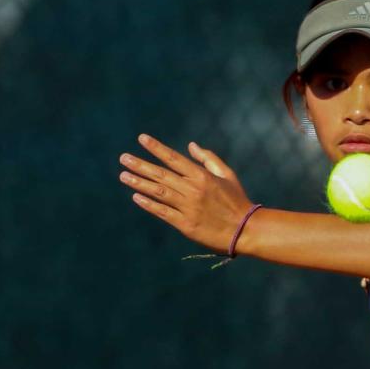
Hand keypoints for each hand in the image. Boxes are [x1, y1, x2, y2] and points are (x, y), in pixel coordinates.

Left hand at [119, 133, 253, 253]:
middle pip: (161, 175)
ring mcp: (188, 207)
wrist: (246, 230)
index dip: (156, 148)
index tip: (142, 139)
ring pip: (159, 192)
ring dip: (139, 183)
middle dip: (141, 165)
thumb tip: (191, 145)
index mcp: (202, 176)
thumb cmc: (237, 201)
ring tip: (124, 175)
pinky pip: (163, 212)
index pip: (174, 158)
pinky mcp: (186, 224)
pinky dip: (149, 204)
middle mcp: (193, 190)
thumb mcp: (227, 175)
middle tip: (123, 158)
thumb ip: (208, 159)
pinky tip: (136, 197)